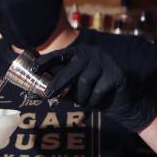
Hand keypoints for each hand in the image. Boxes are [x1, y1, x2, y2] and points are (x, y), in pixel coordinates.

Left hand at [35, 45, 156, 132]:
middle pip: (70, 70)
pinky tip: (97, 103)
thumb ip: (63, 85)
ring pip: (83, 82)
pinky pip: (98, 90)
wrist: (123, 101)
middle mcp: (92, 53)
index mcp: (80, 53)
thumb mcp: (77, 88)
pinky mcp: (116, 73)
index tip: (33, 69)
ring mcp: (105, 61)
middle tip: (48, 96)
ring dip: (81, 97)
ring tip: (84, 102)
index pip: (60, 55)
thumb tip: (42, 89)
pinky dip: (94, 101)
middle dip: (58, 84)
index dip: (46, 62)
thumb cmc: (96, 93)